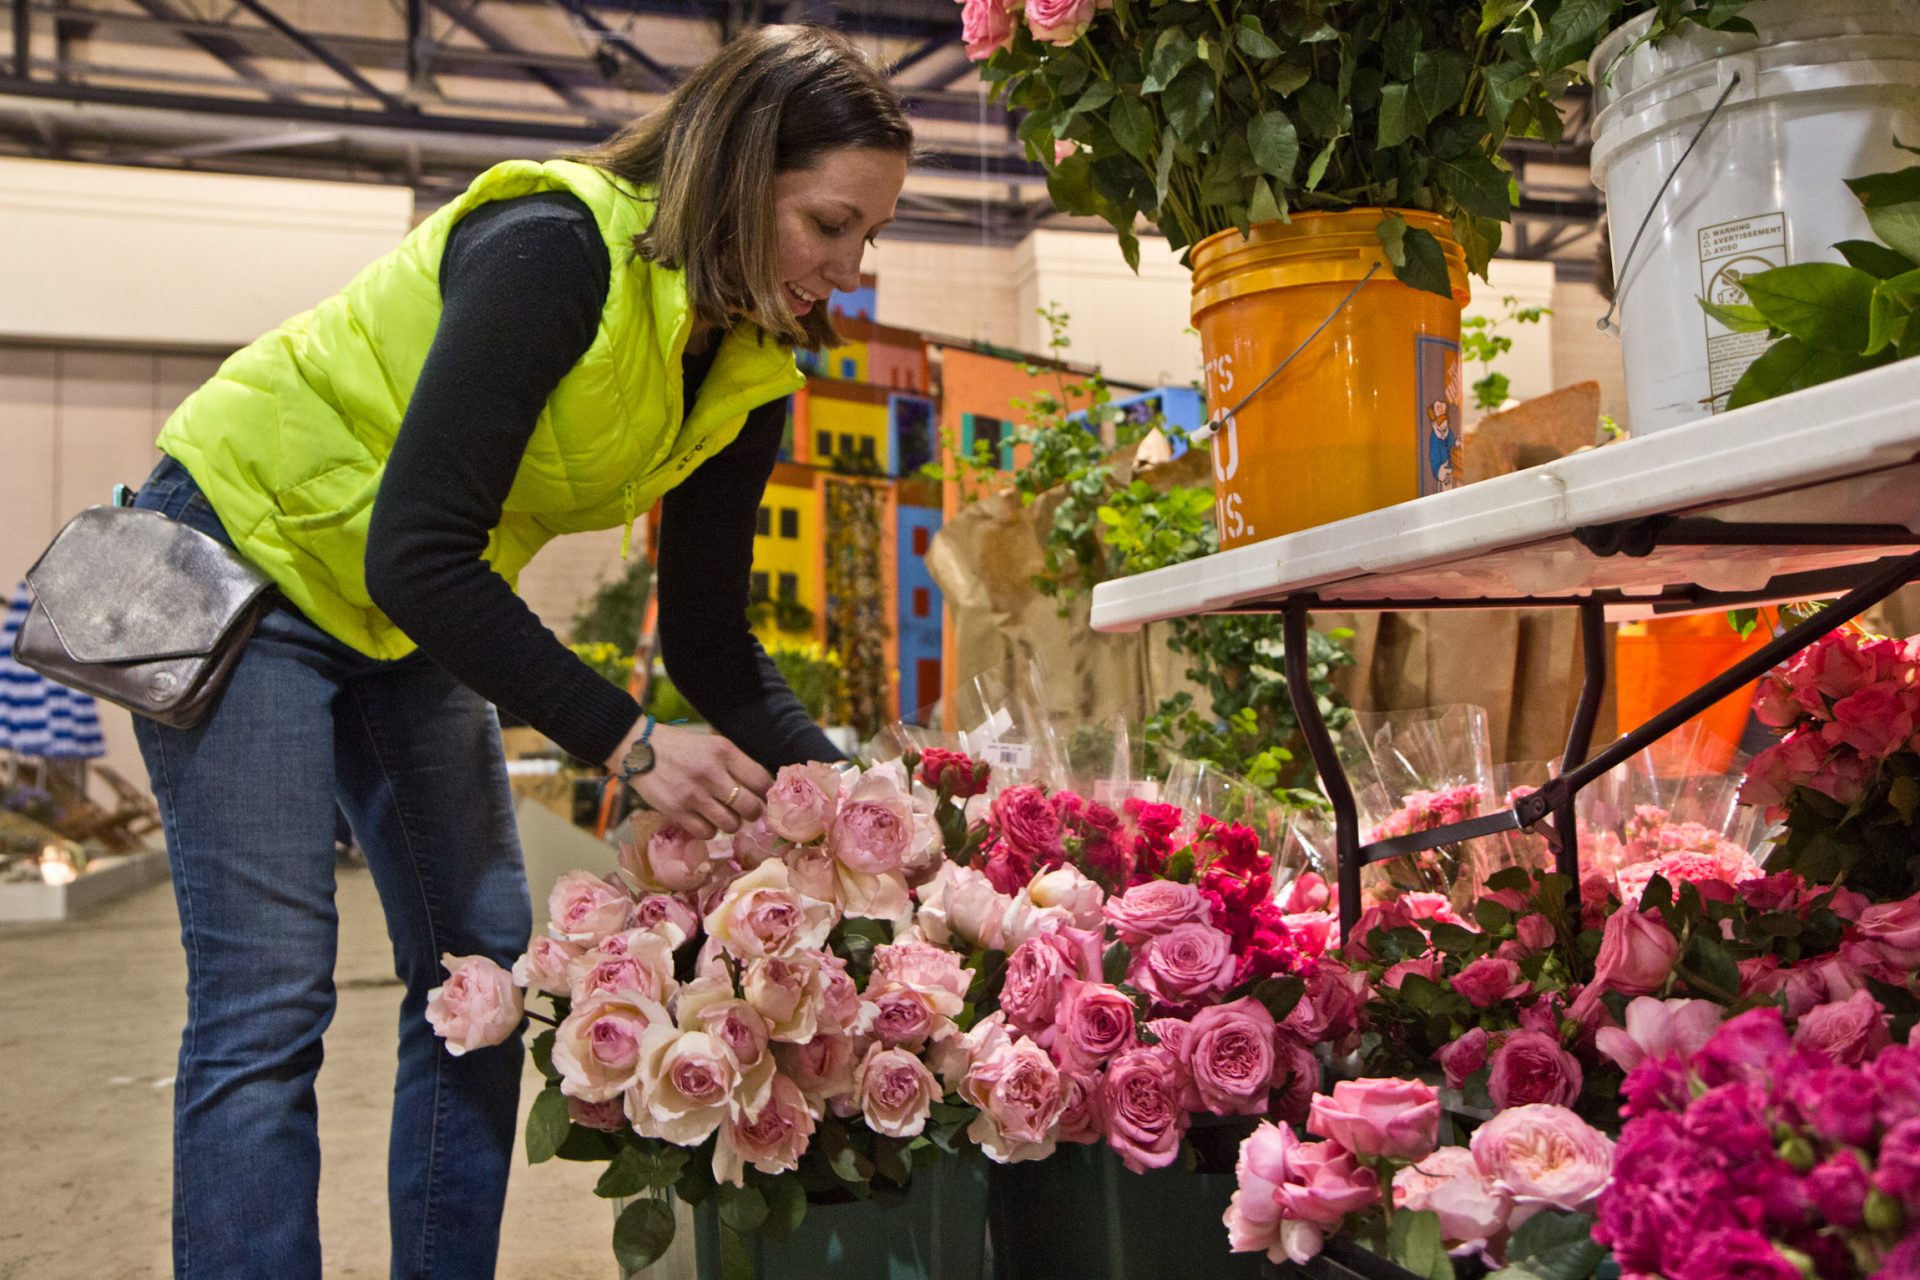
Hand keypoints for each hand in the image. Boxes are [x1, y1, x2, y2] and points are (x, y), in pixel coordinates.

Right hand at [603, 721, 770, 839]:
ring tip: (723, 815)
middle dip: (753, 813)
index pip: (761, 781)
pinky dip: (709, 830)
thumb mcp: (712, 745)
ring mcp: (694, 794)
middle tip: (746, 811)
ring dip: (731, 823)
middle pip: (750, 807)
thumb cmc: (680, 748)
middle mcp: (711, 773)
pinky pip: (707, 833)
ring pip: (731, 824)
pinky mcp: (677, 811)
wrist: (639, 749)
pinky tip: (704, 820)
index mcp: (724, 752)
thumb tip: (761, 790)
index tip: (763, 797)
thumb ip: (735, 764)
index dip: (766, 794)